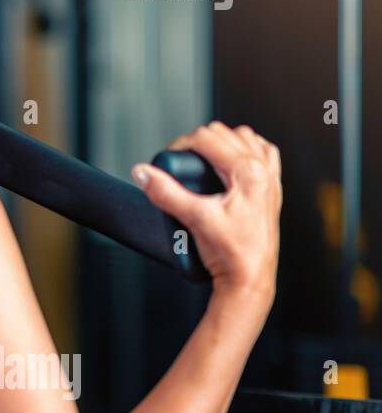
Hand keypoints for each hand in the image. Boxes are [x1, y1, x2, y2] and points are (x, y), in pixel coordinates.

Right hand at [132, 122, 281, 303]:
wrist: (249, 278)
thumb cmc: (230, 253)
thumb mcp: (193, 219)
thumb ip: (165, 193)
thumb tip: (142, 172)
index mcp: (247, 172)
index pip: (207, 138)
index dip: (181, 144)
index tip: (168, 159)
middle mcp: (262, 171)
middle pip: (224, 133)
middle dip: (197, 142)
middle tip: (180, 163)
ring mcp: (270, 180)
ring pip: (246, 139)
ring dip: (223, 142)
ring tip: (203, 159)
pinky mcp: (271, 191)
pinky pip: (264, 155)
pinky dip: (246, 151)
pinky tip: (233, 163)